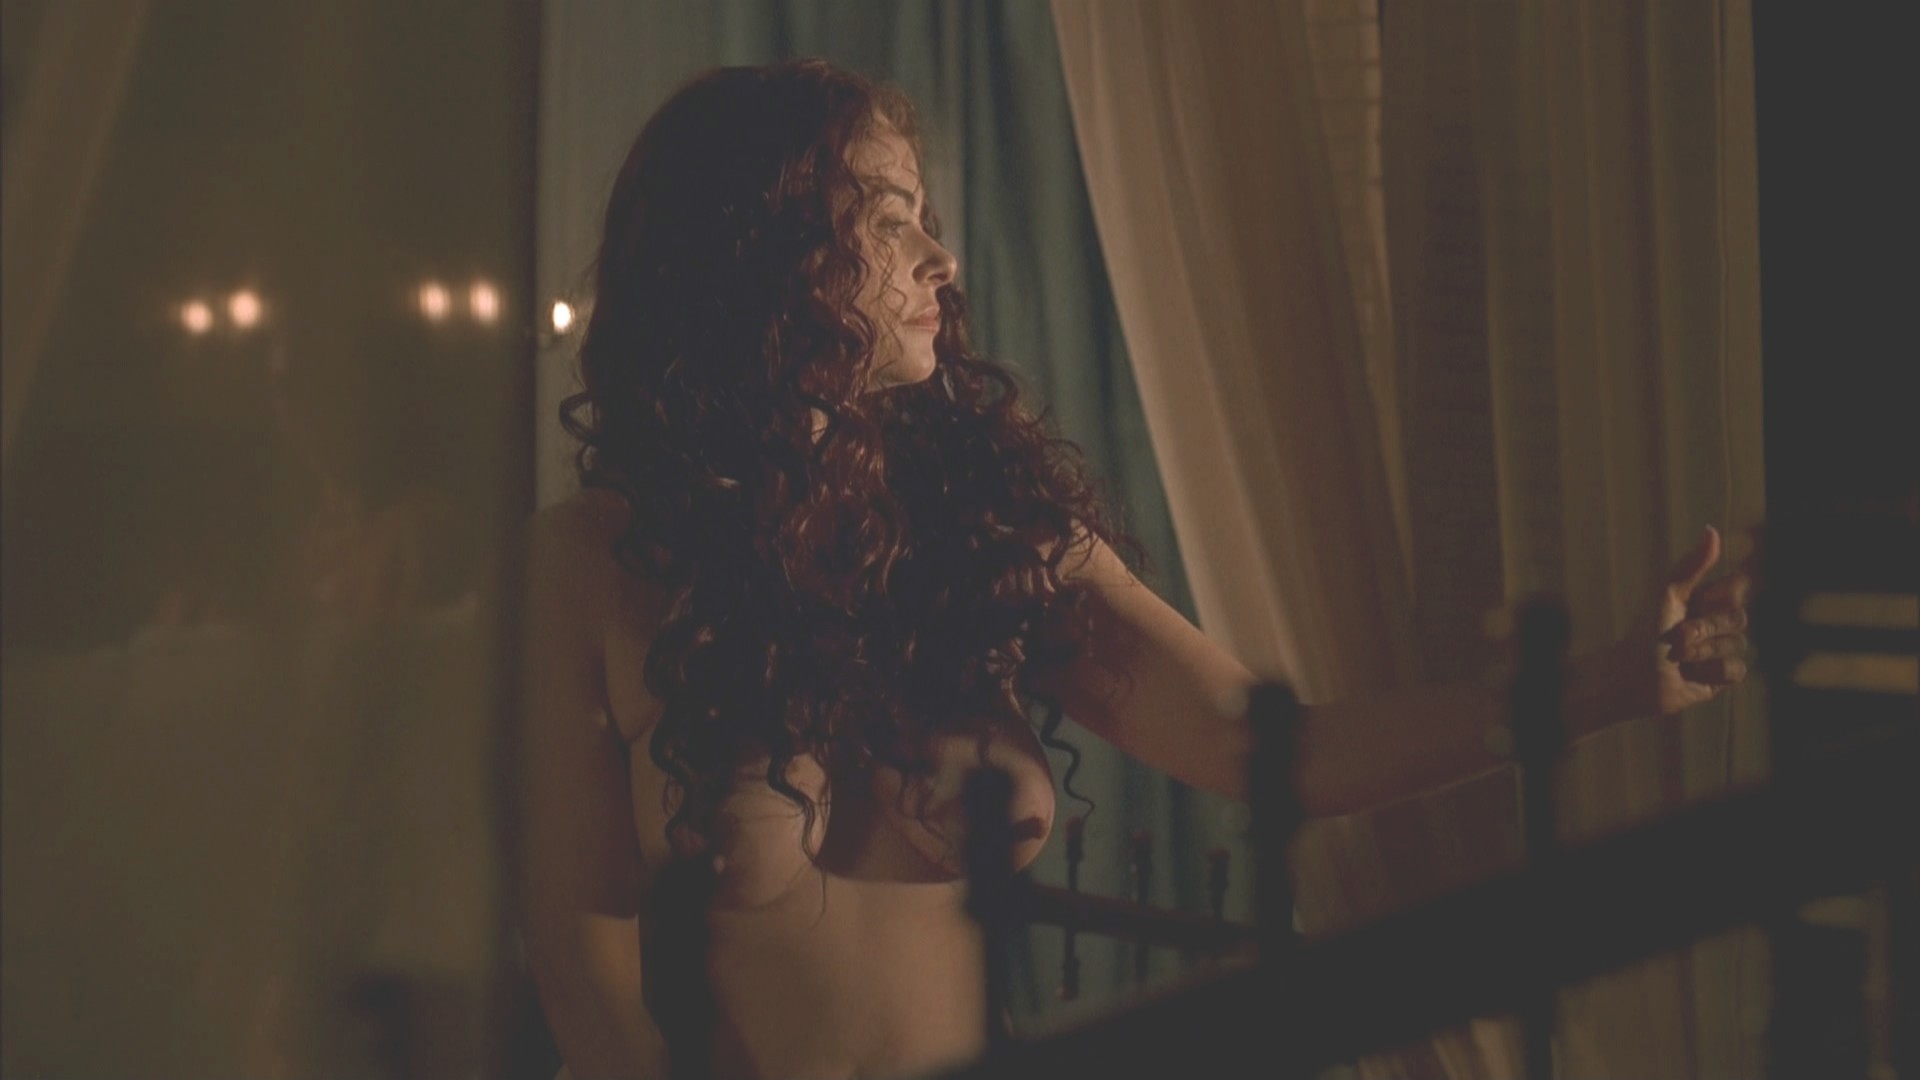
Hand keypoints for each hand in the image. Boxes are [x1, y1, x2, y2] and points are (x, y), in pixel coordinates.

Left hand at [1645, 525, 1751, 715]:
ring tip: (1677, 656)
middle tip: (1677, 635)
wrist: (1632, 677)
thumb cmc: (1644, 632)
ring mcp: (1721, 649)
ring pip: (1738, 645)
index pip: (1738, 586)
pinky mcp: (1722, 676)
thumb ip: (1693, 565)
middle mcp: (1716, 622)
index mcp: (1705, 599)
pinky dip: (1711, 671)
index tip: (1702, 599)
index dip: (1725, 593)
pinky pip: (1736, 669)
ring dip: (1703, 651)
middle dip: (1705, 627)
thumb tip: (1711, 529)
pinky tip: (1690, 674)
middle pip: (1739, 617)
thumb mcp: (1668, 594)